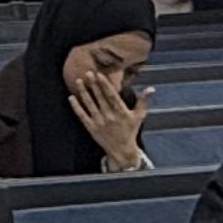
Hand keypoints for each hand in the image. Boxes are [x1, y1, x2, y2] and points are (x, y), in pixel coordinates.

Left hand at [65, 45, 147, 166]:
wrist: (121, 150)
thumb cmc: (130, 131)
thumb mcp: (139, 116)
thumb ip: (144, 101)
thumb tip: (151, 89)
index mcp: (121, 112)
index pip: (112, 96)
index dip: (105, 85)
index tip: (100, 75)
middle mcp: (109, 116)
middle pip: (99, 98)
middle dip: (93, 84)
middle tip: (88, 73)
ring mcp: (99, 122)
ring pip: (89, 104)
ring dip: (83, 92)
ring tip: (78, 81)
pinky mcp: (91, 128)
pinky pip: (82, 116)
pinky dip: (76, 107)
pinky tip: (71, 97)